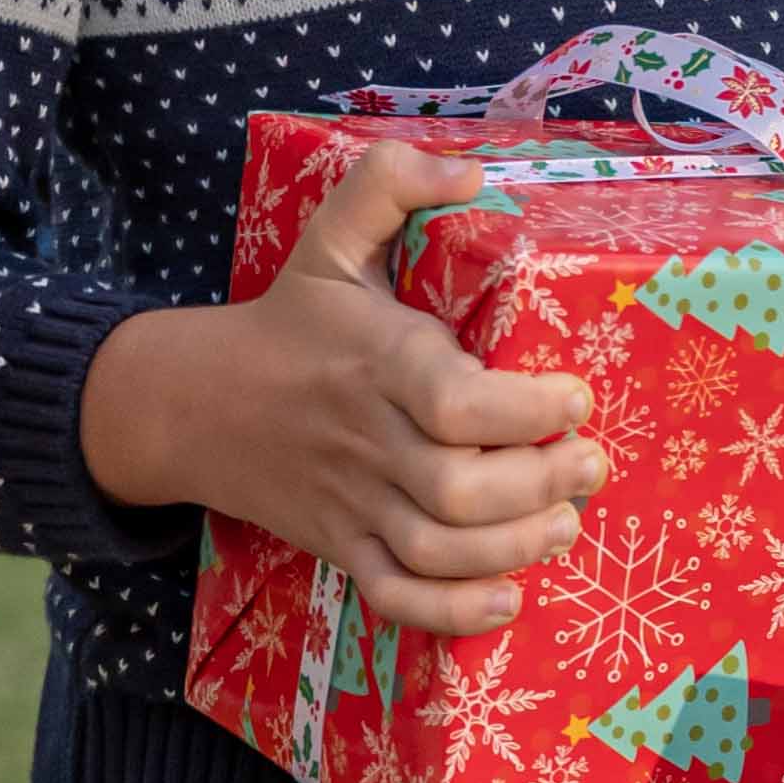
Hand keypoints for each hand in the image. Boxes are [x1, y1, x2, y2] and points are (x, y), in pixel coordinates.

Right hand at [81, 141, 605, 633]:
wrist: (191, 403)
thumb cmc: (289, 318)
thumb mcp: (330, 236)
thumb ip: (391, 181)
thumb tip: (472, 168)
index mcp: (377, 363)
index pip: (457, 404)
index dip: (527, 411)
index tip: (577, 397)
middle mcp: (368, 441)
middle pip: (458, 492)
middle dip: (542, 485)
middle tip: (592, 462)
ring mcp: (353, 503)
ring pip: (437, 551)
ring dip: (514, 549)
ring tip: (567, 522)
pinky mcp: (342, 545)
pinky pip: (394, 597)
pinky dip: (452, 614)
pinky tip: (509, 601)